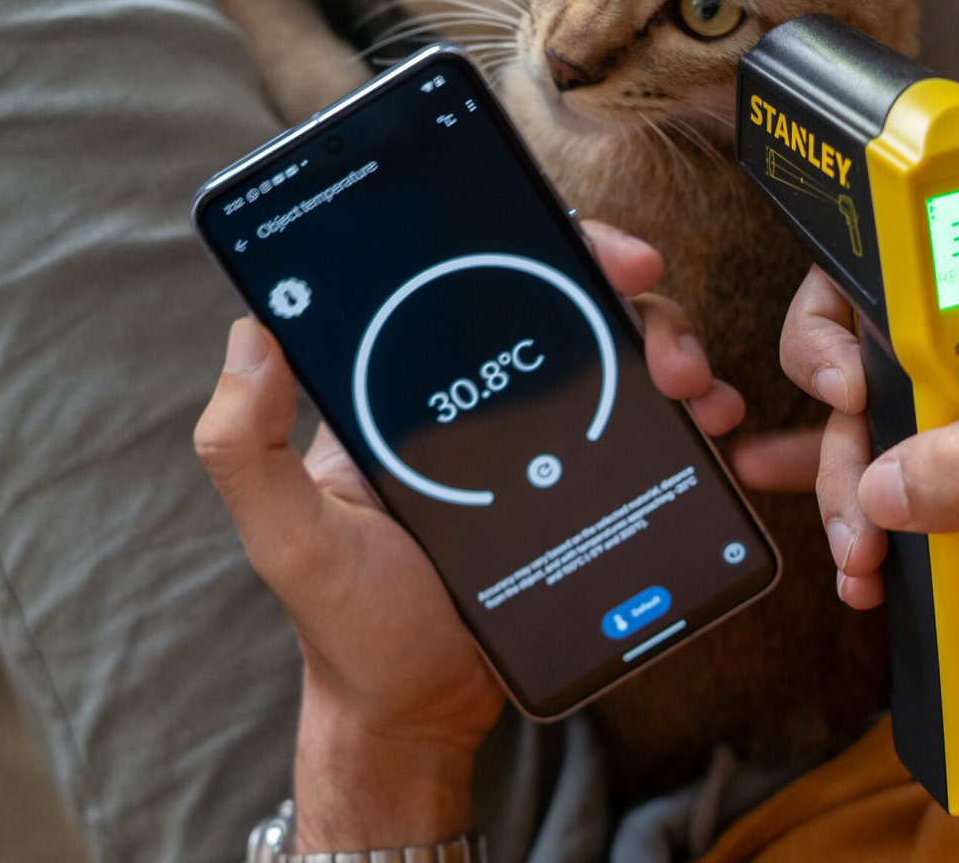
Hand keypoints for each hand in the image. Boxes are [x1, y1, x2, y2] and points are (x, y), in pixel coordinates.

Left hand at [193, 220, 744, 846]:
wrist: (430, 715)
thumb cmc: (353, 631)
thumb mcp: (289, 542)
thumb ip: (248, 448)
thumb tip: (252, 334)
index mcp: (403, 391)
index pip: (465, 281)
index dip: (531, 242)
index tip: (589, 248)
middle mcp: (474, 398)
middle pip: (558, 302)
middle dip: (621, 290)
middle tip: (650, 307)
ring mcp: (536, 440)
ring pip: (611, 354)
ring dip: (666, 344)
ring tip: (691, 384)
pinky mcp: (582, 483)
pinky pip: (640, 427)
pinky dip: (685, 411)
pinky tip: (710, 422)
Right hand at [776, 262, 958, 626]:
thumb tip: (887, 489)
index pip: (891, 268)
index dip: (842, 319)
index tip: (848, 387)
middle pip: (860, 363)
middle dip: (847, 445)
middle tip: (860, 516)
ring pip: (872, 433)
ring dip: (854, 500)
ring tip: (863, 565)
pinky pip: (897, 480)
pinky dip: (869, 516)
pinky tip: (853, 558)